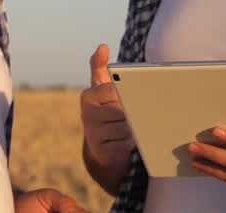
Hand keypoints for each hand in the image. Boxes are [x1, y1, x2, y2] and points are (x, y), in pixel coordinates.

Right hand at [82, 44, 133, 166]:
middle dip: (135, 112)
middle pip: (125, 109)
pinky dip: (135, 143)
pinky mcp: (104, 153)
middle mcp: (87, 116)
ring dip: (138, 128)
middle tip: (137, 115)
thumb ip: (100, 69)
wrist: (103, 151)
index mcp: (89, 97)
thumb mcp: (103, 92)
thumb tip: (102, 46)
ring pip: (129, 126)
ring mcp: (94, 135)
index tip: (128, 100)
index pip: (117, 91)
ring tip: (134, 130)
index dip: (128, 96)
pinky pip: (129, 144)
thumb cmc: (108, 114)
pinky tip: (132, 143)